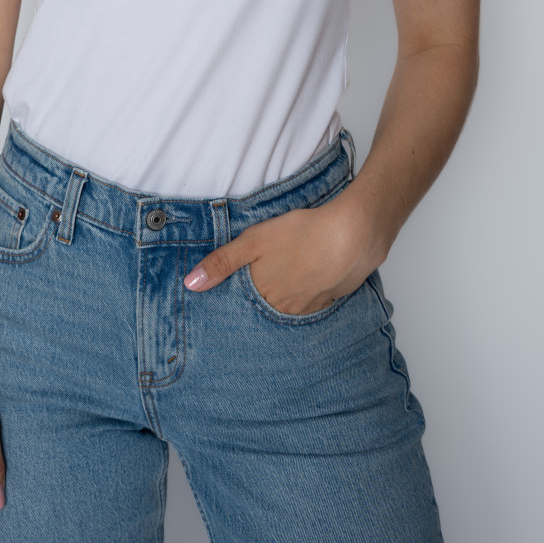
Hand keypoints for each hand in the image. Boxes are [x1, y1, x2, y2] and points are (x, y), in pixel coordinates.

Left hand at [183, 192, 384, 316]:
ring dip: (286, 294)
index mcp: (266, 296)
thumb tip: (190, 285)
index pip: (244, 305)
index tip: (234, 292)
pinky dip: (309, 290)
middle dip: (263, 297)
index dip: (239, 296)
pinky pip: (314, 300)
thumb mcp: (254, 241)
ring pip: (291, 305)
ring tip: (286, 275)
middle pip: (268, 307)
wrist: (353, 234)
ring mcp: (313, 306)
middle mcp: (288, 308)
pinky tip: (310, 273)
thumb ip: (222, 262)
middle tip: (265, 278)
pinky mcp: (333, 297)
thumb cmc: (302, 234)